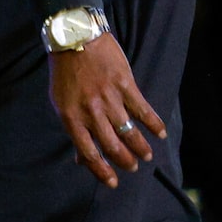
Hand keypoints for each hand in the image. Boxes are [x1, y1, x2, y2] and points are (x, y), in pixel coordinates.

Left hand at [49, 32, 163, 187]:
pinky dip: (153, 123)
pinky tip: (160, 134)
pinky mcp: (124, 84)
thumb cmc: (66, 74)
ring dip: (140, 146)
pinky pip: (142, 109)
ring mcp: (108, 98)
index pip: (88, 152)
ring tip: (147, 155)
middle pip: (111, 145)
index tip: (113, 182)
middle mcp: (90, 111)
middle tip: (133, 167)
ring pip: (128, 130)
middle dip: (124, 160)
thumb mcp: (61, 103)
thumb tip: (79, 159)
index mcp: (71, 117)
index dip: (101, 171)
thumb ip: (74, 130)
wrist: (75, 39)